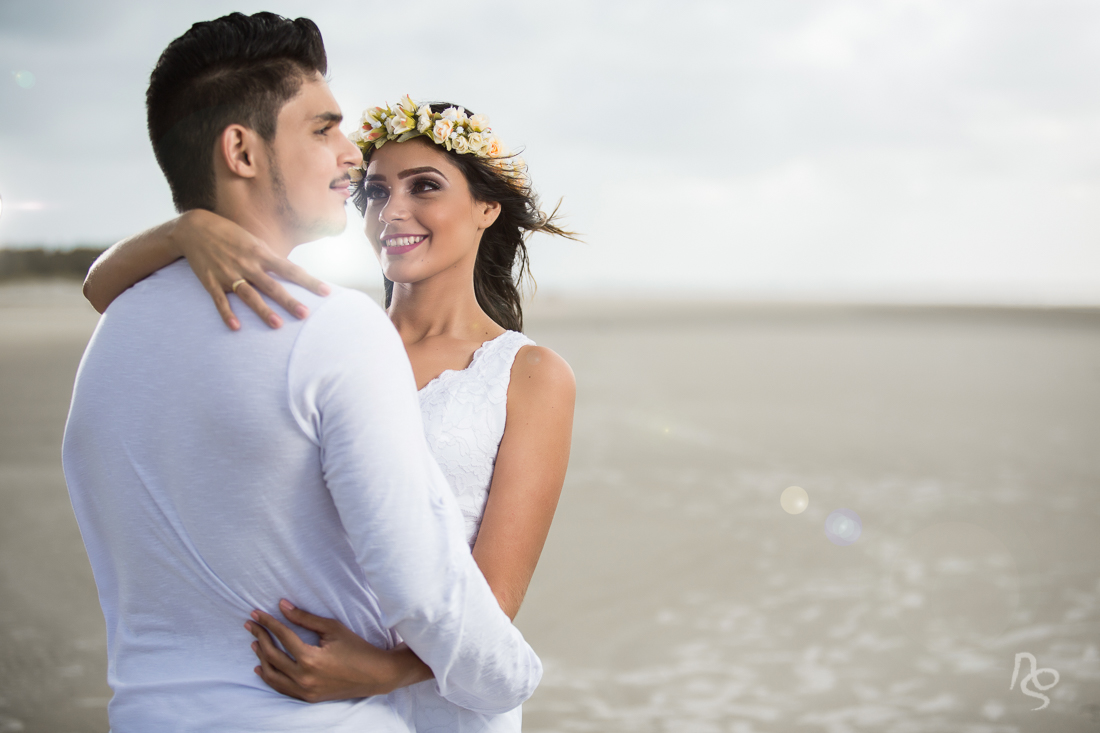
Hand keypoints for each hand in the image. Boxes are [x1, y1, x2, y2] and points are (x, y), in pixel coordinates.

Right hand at [167, 210, 330, 330]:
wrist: (194, 228)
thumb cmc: (230, 235)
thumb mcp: (254, 241)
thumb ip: (271, 258)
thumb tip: (293, 272)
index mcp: (260, 252)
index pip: (290, 269)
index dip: (308, 281)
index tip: (326, 292)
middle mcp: (247, 264)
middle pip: (272, 285)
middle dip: (288, 300)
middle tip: (304, 314)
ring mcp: (228, 273)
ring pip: (249, 295)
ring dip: (263, 310)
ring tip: (277, 325)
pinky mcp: (210, 281)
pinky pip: (220, 301)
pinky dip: (227, 314)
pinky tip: (236, 327)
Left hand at [245, 599, 431, 702]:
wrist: (375, 674)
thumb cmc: (356, 648)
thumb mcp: (332, 629)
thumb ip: (305, 618)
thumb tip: (282, 605)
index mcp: (310, 658)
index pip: (282, 637)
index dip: (268, 622)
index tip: (257, 613)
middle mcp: (304, 677)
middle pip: (272, 655)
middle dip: (260, 636)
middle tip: (250, 624)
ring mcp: (305, 691)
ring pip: (272, 675)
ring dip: (261, 657)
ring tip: (255, 642)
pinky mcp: (307, 697)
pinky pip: (281, 688)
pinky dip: (269, 677)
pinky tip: (261, 666)